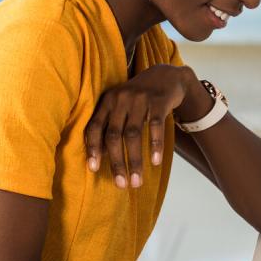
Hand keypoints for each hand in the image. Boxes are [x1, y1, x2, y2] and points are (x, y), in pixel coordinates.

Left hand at [85, 64, 198, 187]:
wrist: (167, 75)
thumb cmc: (139, 97)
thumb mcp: (121, 104)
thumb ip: (110, 123)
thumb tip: (100, 155)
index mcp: (107, 101)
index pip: (94, 127)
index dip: (93, 148)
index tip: (93, 169)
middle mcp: (120, 99)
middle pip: (114, 135)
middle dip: (116, 162)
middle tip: (121, 184)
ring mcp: (140, 99)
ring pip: (133, 135)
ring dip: (134, 160)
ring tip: (137, 181)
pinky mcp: (158, 101)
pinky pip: (155, 127)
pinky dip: (155, 146)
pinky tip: (155, 162)